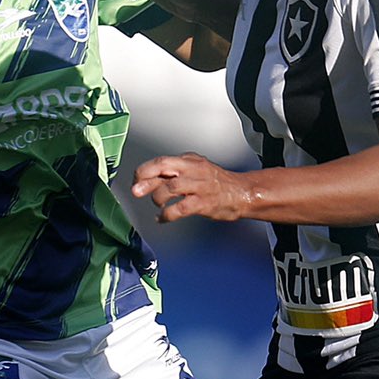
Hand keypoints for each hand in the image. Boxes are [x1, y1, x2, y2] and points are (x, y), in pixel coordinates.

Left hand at [131, 152, 252, 222]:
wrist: (242, 193)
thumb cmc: (216, 183)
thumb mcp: (194, 171)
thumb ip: (172, 175)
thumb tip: (145, 182)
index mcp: (189, 161)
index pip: (162, 161)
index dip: (145, 170)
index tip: (136, 180)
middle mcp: (193, 170)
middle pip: (163, 168)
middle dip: (146, 180)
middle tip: (136, 191)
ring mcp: (199, 186)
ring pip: (170, 188)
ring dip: (158, 198)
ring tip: (158, 205)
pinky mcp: (204, 203)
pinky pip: (180, 208)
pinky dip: (167, 215)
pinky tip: (162, 218)